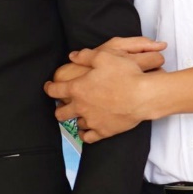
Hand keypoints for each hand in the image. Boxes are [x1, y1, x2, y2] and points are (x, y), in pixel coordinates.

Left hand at [47, 38, 163, 141]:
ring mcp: (92, 121)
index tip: (49, 86)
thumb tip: (72, 56)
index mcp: (77, 89)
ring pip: (76, 124)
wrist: (143, 96)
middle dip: (59, 108)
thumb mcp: (104, 56)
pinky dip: (86, 134)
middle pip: (61, 113)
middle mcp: (81, 107)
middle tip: (62, 105)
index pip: (55, 90)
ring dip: (76, 119)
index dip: (49, 88)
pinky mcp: (104, 131)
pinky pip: (89, 137)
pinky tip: (86, 131)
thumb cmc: (125, 74)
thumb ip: (85, 56)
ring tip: (79, 115)